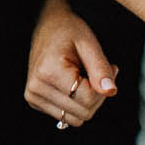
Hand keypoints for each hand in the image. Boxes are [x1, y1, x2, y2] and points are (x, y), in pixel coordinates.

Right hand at [26, 0, 118, 128]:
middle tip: (99, 71)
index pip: (88, 99)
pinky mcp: (34, 101)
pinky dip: (76, 104)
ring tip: (86, 78)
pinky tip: (73, 84)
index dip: (104, 87)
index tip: (107, 67)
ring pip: (76, 119)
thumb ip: (101, 68)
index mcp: (48, 72)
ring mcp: (33, 96)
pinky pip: (66, 117)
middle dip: (97, 95)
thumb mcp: (89, 43)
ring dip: (87, 102)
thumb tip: (110, 91)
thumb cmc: (69, 31)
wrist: (47, 25)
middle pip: (83, 113)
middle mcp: (36, 87)